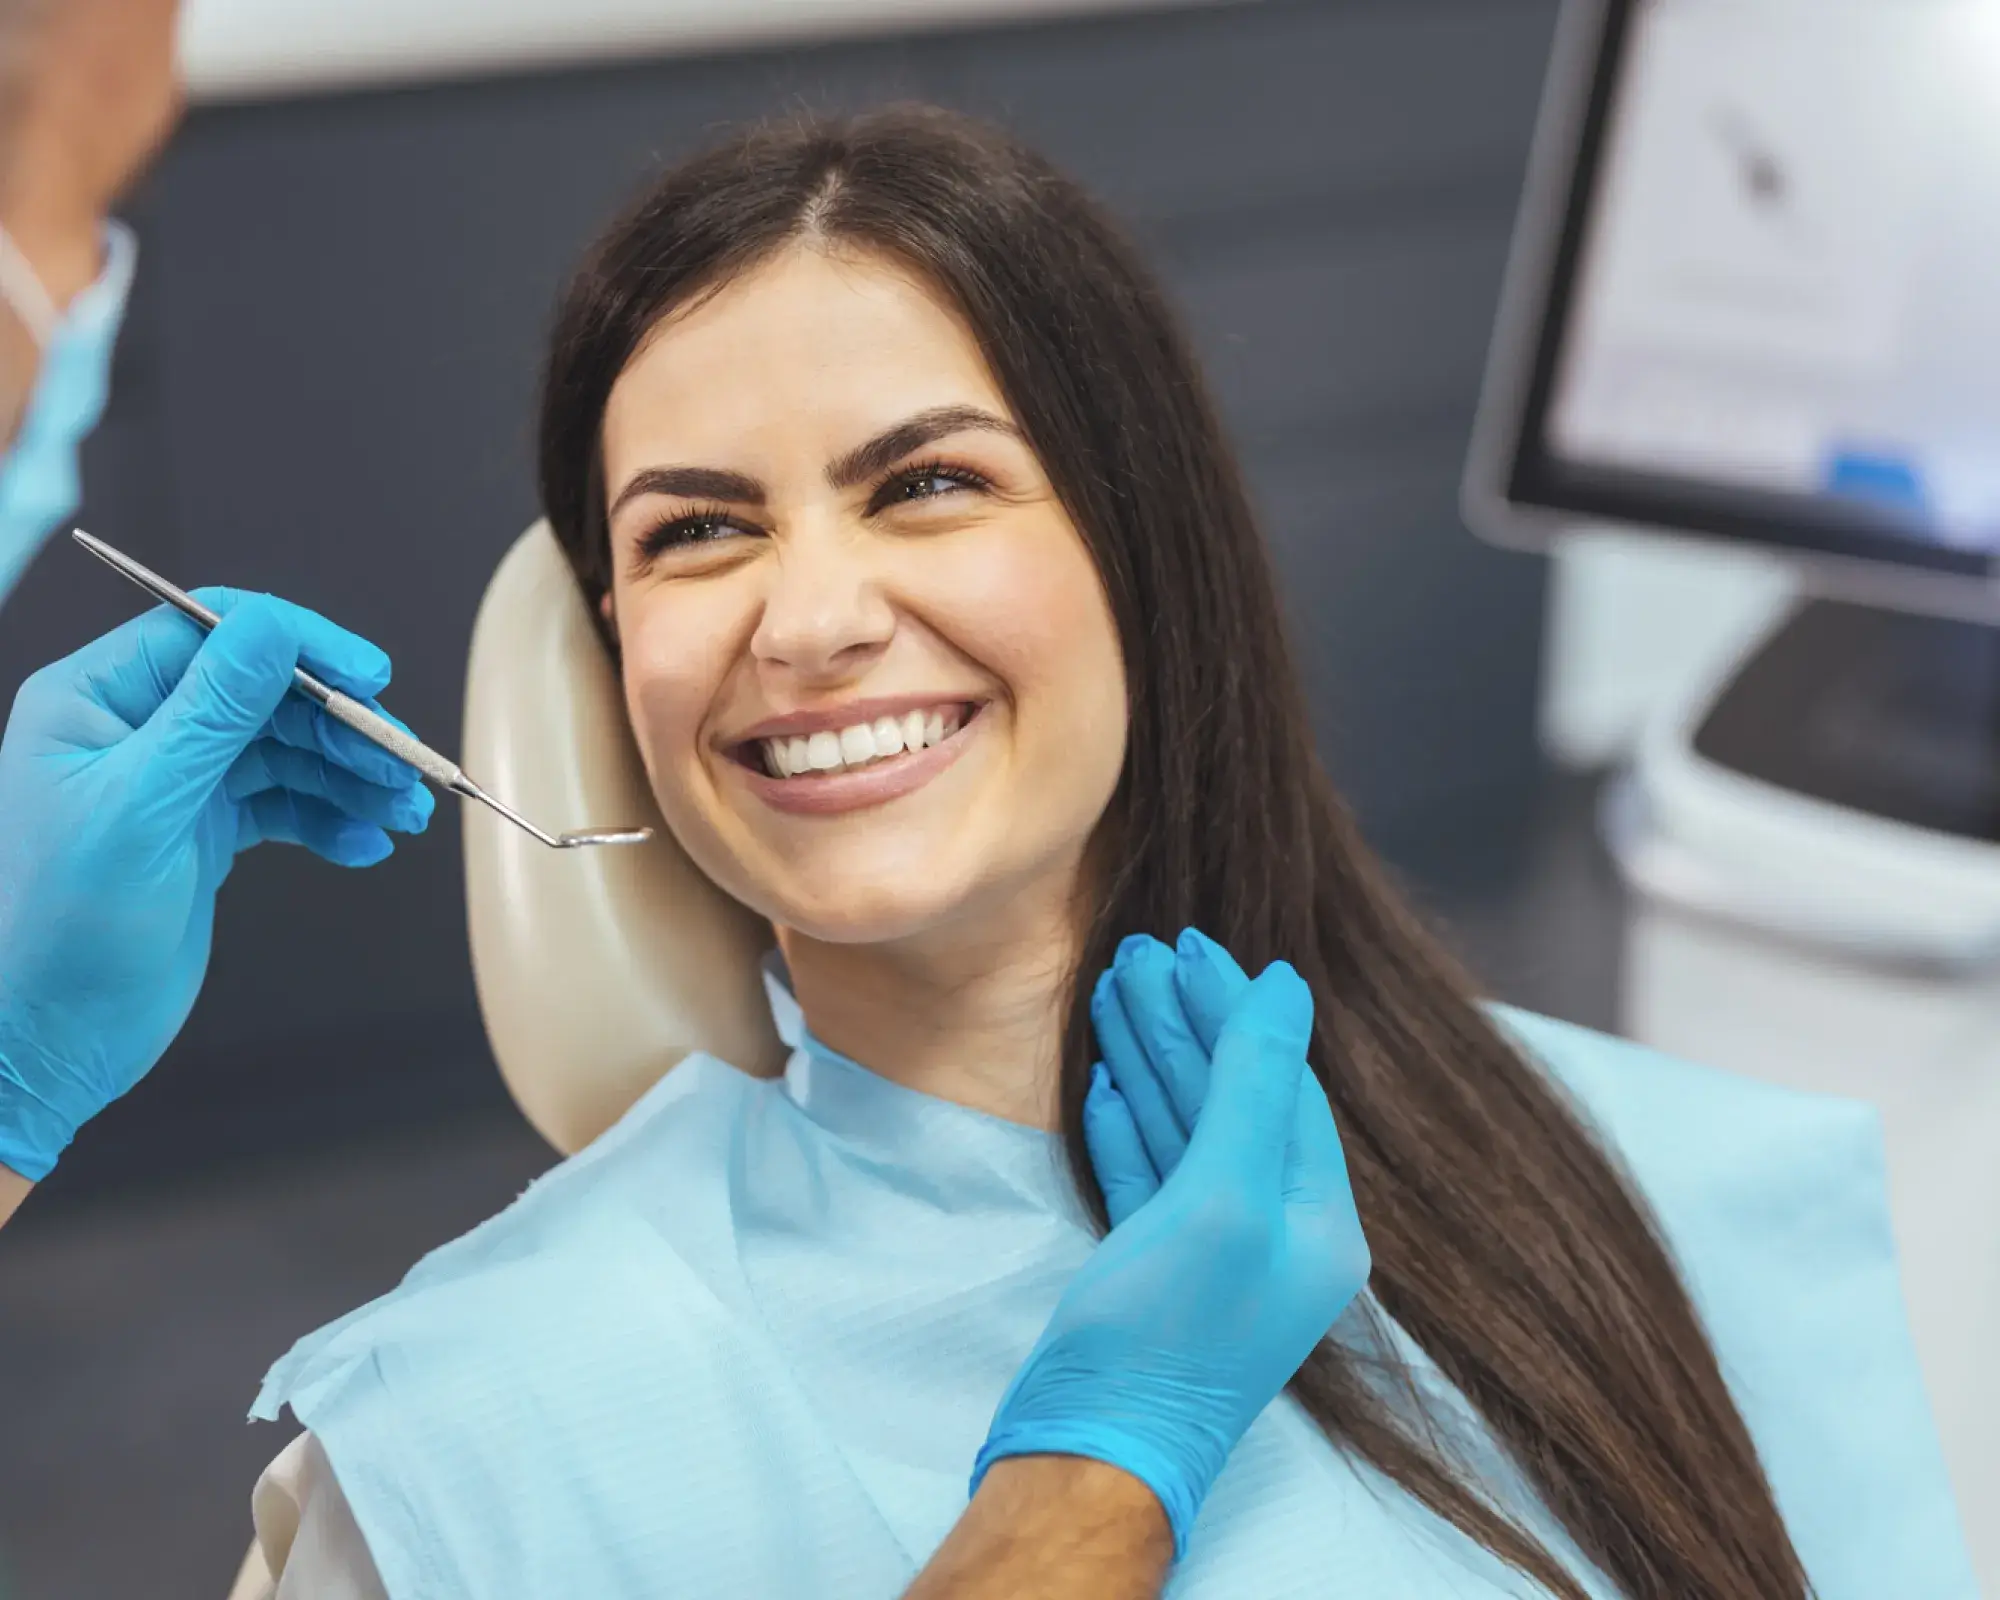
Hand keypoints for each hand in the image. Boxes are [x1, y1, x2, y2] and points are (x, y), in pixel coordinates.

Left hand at [0, 590, 432, 1179]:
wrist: (54, 1041)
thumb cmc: (64, 933)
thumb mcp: (143, 810)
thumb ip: (212, 713)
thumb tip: (274, 628)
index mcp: (94, 699)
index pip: (214, 631)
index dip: (300, 645)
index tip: (371, 675)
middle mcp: (134, 726)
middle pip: (265, 692)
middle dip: (342, 728)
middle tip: (404, 767)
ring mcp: (173, 778)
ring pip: (285, 750)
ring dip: (351, 777)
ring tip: (405, 813)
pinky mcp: (203, 829)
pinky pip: (284, 804)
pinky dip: (330, 821)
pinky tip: (365, 847)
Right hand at [972, 931, 1368, 1557]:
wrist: (1092, 1450)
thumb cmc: (1164, 1332)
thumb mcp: (1222, 1195)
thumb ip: (1252, 1085)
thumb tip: (1286, 987)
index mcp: (1316, 1220)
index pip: (1283, 1084)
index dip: (1238, 1010)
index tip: (1195, 945)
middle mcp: (1274, 1234)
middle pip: (1230, 1098)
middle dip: (1185, 1022)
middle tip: (1142, 949)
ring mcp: (1211, 1254)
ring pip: (1184, 1129)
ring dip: (1150, 1057)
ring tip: (1114, 985)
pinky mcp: (1152, 1271)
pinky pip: (1148, 1174)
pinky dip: (1125, 1121)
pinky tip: (1103, 1077)